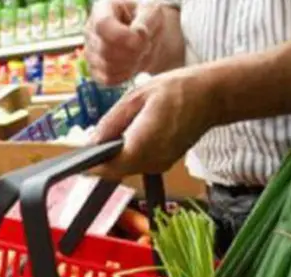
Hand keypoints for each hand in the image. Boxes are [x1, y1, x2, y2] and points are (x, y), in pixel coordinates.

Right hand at [84, 0, 166, 84]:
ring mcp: (89, 51)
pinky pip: (108, 79)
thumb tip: (137, 33)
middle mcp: (90, 30)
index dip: (122, 36)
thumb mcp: (152, 11)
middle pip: (105, 50)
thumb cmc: (148, 18)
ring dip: (131, 64)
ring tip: (141, 54)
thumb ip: (146, 20)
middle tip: (147, 45)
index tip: (142, 40)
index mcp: (102, 9)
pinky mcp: (94, 70)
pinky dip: (125, 75)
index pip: (103, 25)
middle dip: (132, 52)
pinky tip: (133, 65)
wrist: (147, 36)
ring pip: (107, 67)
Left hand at [89, 68, 219, 177]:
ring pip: (126, 169)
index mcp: (141, 145)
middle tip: (91, 145)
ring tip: (110, 137)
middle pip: (115, 171)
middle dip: (101, 162)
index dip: (90, 166)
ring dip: (115, 158)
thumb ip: (111, 122)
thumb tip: (92, 141)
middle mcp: (150, 161)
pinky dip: (130, 155)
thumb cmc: (176, 90)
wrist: (212, 96)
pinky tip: (129, 138)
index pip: (107, 168)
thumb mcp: (136, 97)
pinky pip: (139, 164)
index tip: (78, 160)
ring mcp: (159, 164)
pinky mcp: (164, 163)